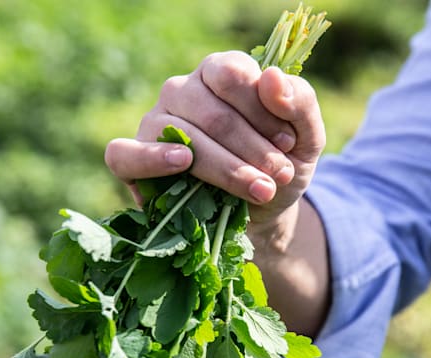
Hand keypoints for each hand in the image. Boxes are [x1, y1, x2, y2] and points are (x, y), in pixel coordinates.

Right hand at [105, 51, 329, 335]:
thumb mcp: (306, 137)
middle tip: (279, 177)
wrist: (261, 212)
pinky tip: (182, 163)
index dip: (263, 112)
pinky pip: (124, 153)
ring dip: (227, 168)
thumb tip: (271, 78)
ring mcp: (154, 121)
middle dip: (252, 150)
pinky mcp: (131, 157)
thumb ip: (299, 102)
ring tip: (259, 189)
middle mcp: (183, 89)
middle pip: (213, 113)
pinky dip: (151, 158)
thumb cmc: (279, 166)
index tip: (288, 144)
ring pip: (183, 136)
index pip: (232, 74)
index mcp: (220, 72)